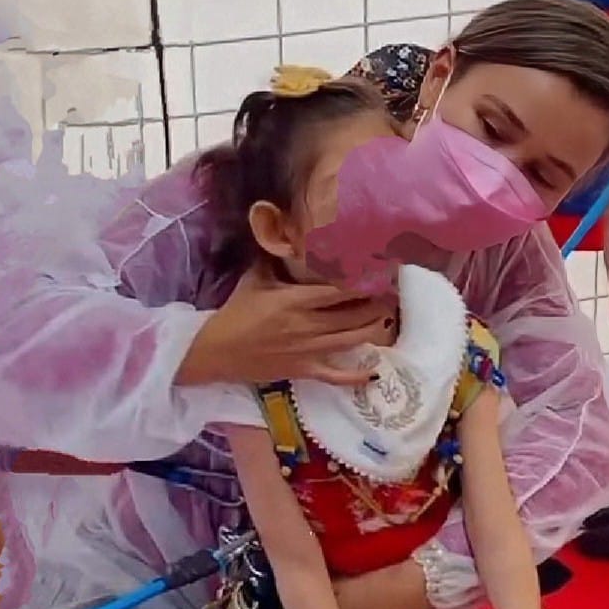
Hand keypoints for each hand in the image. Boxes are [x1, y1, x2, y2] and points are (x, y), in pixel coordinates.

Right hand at [176, 262, 393, 388]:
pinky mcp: (304, 371)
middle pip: (351, 316)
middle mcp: (306, 326)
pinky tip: (374, 373)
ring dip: (372, 331)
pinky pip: (335, 376)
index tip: (379, 275)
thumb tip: (281, 231)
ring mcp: (307, 351)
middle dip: (374, 306)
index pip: (337, 291)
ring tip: (387, 320)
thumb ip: (272, 258)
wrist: (217, 351)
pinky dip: (356, 376)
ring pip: (350, 341)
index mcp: (294, 301)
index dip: (362, 283)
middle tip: (390, 296)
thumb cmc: (236, 313)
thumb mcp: (253, 279)